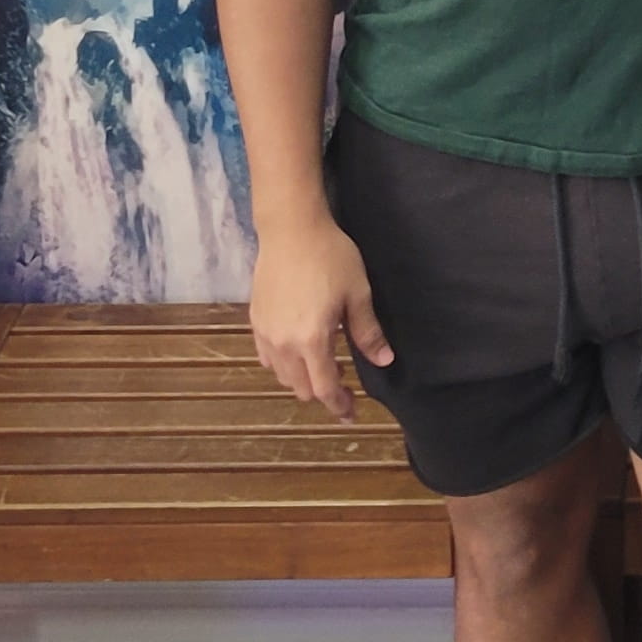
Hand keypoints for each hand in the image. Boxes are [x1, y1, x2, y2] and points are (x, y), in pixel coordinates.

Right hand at [247, 217, 390, 420]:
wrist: (291, 228)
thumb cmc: (329, 256)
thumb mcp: (358, 293)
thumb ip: (368, 332)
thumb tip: (384, 360)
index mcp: (312, 340)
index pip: (325, 388)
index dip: (339, 405)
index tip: (351, 413)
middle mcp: (284, 343)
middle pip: (302, 388)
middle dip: (323, 394)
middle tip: (343, 386)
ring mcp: (266, 332)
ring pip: (282, 376)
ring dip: (302, 380)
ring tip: (321, 368)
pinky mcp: (256, 320)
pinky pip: (266, 357)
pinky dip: (282, 364)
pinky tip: (296, 353)